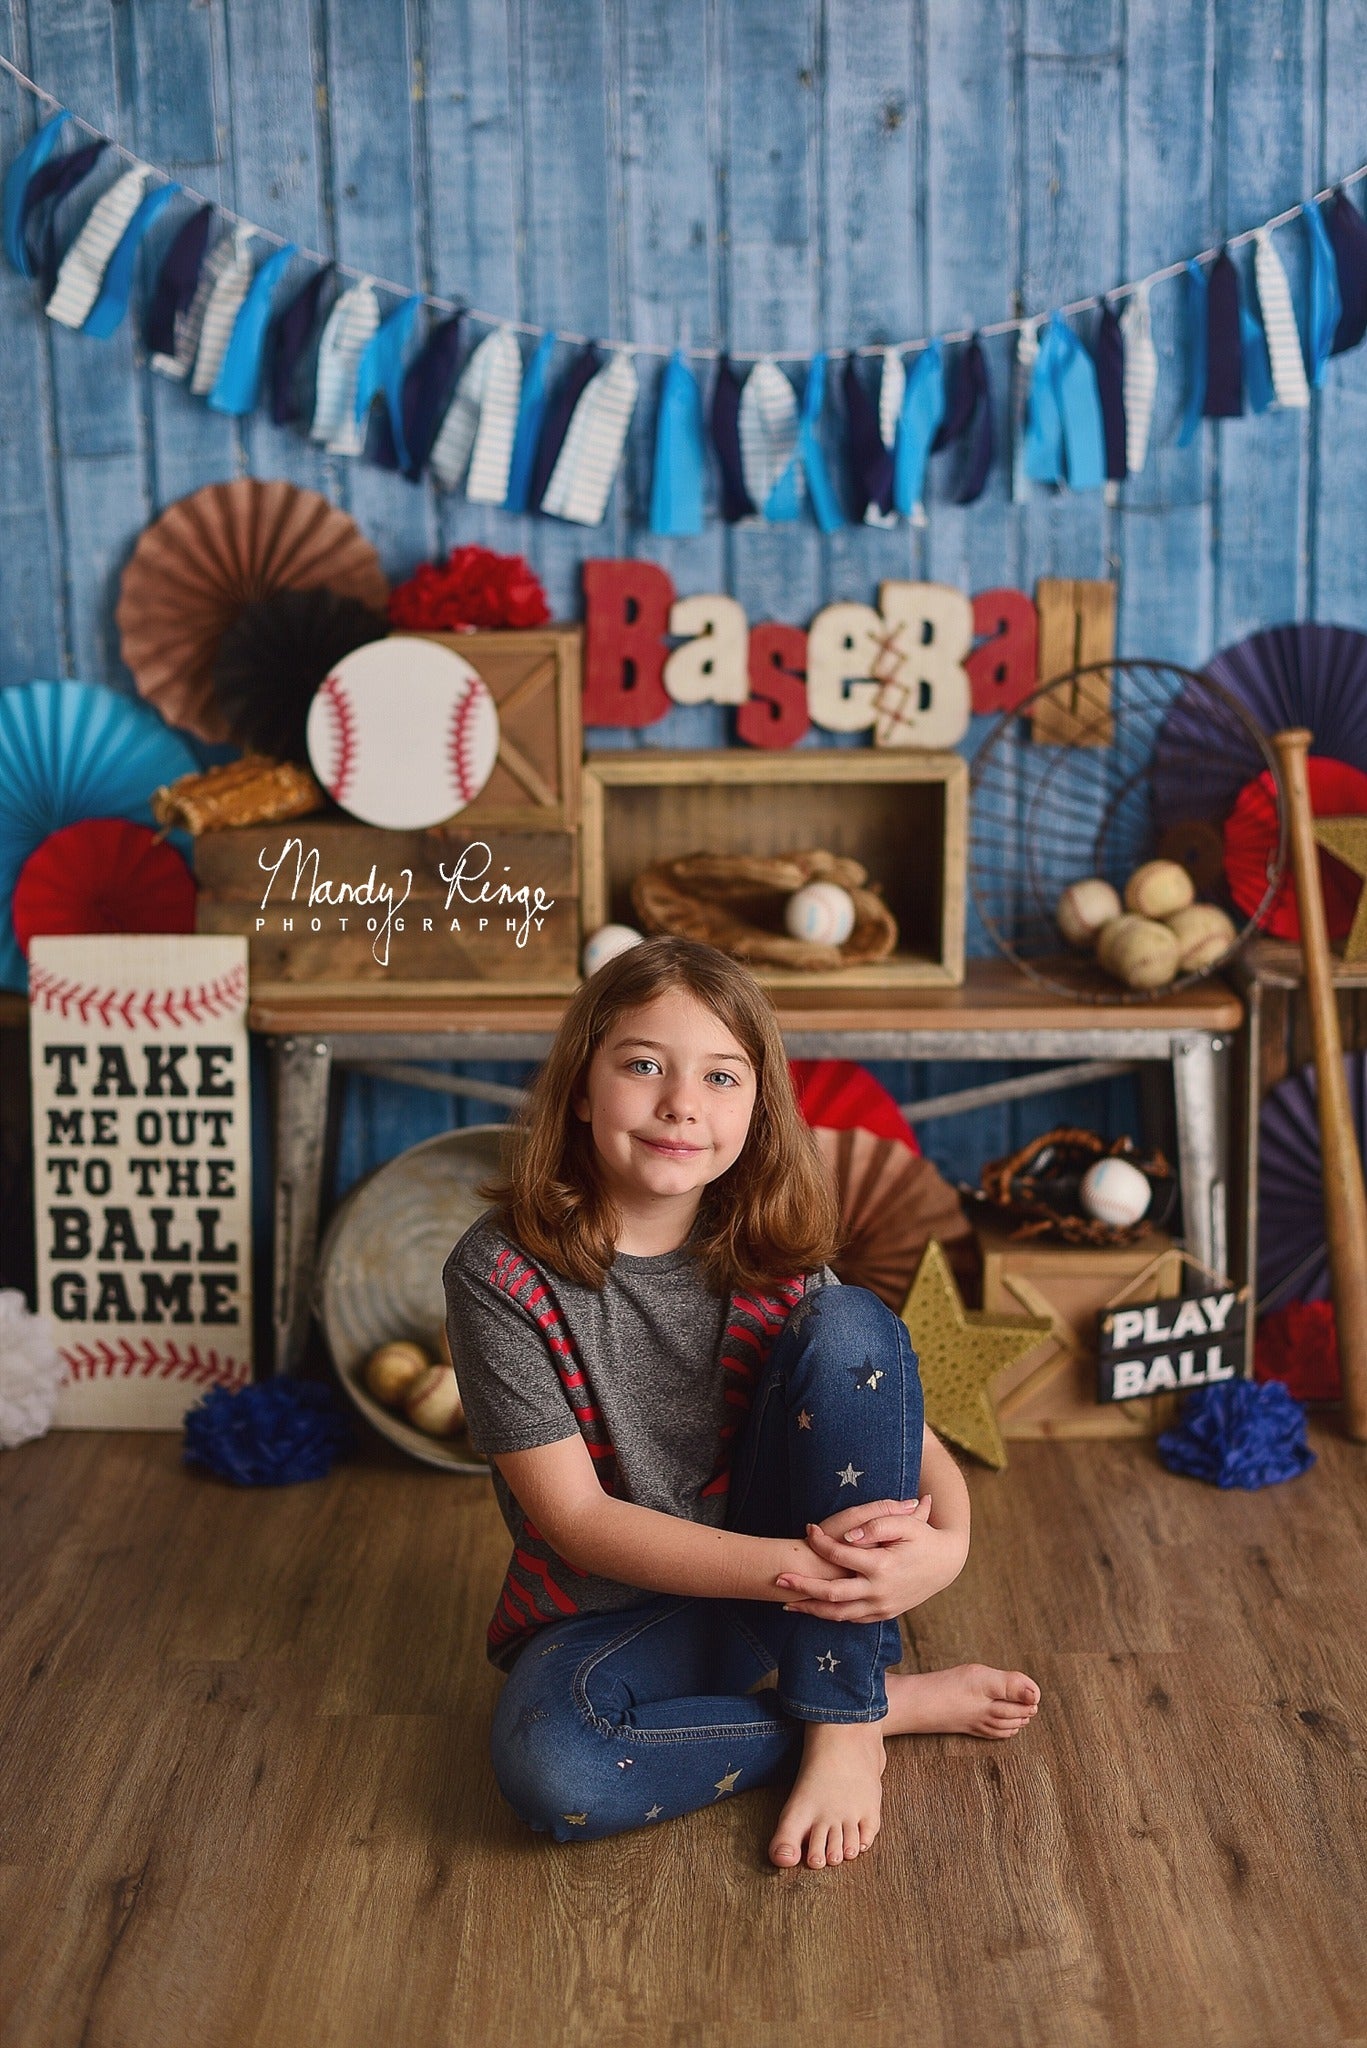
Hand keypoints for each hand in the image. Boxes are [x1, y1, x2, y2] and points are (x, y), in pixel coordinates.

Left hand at [773, 1496, 965, 1622]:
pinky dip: (832, 1616)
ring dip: (811, 1610)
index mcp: (882, 1566)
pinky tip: (816, 1609)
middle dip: (802, 1588)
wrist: (946, 1564)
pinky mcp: (884, 1614)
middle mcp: (879, 1591)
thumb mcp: (906, 1523)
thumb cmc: (924, 1538)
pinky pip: (852, 1619)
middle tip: (778, 1579)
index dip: (821, 1541)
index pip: (840, 1555)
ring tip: (787, 1603)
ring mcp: (882, 1607)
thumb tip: (848, 1535)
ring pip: (839, 1614)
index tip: (808, 1529)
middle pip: (831, 1594)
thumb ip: (876, 1524)